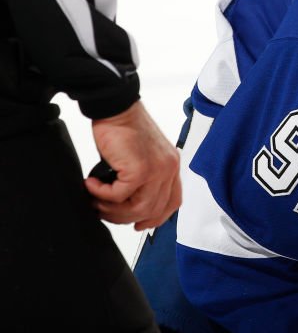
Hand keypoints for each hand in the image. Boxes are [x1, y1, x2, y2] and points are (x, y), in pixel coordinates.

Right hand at [85, 100, 180, 229]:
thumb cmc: (123, 129)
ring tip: (95, 200)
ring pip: (137, 208)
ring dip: (112, 209)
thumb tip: (126, 203)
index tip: (138, 224)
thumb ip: (142, 178)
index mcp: (171, 166)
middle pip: (152, 210)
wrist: (116, 108)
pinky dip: (101, 194)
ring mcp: (157, 170)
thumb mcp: (140, 156)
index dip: (155, 218)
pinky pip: (119, 195)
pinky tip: (90, 184)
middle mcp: (169, 169)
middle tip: (103, 211)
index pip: (172, 202)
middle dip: (125, 217)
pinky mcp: (140, 169)